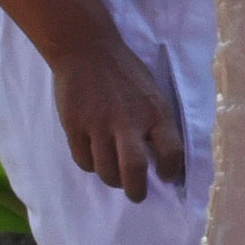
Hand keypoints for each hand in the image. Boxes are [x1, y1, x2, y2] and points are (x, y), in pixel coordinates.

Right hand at [50, 39, 179, 200]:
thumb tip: (165, 158)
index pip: (171, 153)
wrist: (85, 49)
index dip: (171, 171)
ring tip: (115, 176)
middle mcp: (126, 121)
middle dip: (137, 190)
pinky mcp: (73, 124)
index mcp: (154, 113)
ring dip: (112, 179)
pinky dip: (90, 165)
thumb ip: (158, 124)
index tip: (166, 176)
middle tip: (137, 195)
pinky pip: (82, 159)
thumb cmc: (125, 74)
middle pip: (133, 169)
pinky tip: (95, 158)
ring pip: (105, 169)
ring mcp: (97, 123)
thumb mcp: (153, 95)